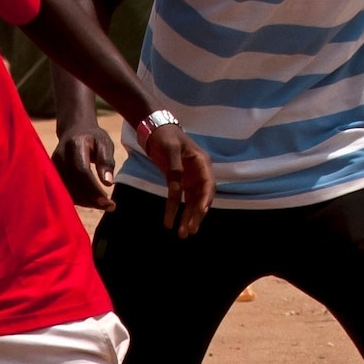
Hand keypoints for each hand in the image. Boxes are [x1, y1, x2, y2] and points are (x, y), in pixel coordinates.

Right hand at [53, 123, 117, 210]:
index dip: (93, 188)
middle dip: (92, 199)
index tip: (108, 201)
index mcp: (75, 145)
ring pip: (67, 191)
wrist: (73, 130)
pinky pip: (63, 191)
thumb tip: (107, 182)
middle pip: (74, 184)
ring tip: (103, 204)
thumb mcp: (105, 143)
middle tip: (110, 206)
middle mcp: (60, 156)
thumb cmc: (93, 138)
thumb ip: (106, 161)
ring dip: (86, 202)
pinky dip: (78, 199)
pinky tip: (91, 200)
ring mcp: (53, 165)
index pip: (82, 171)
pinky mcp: (50, 173)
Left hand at [145, 123, 212, 237]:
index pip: (208, 185)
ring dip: (189, 217)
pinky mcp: (181, 181)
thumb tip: (176, 191)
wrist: (155, 130)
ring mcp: (191, 178)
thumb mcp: (169, 149)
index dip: (206, 200)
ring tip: (183, 234)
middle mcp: (200, 172)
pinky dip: (178, 210)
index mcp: (202, 162)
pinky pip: (182, 199)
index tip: (201, 212)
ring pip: (193, 201)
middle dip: (196, 215)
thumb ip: (174, 170)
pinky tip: (173, 223)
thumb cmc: (166, 136)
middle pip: (202, 197)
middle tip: (189, 231)